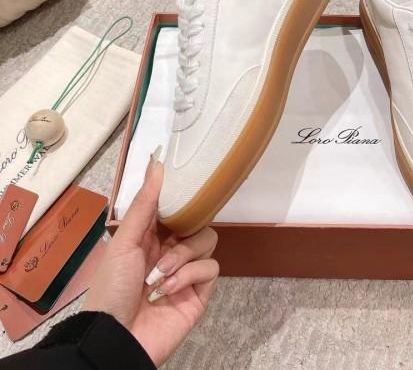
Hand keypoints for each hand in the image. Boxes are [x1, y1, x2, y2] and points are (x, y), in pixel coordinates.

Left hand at [84, 157, 218, 366]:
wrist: (115, 338)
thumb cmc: (112, 288)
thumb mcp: (124, 241)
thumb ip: (144, 204)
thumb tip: (157, 163)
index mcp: (151, 235)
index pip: (175, 206)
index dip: (181, 196)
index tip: (186, 180)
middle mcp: (172, 249)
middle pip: (198, 220)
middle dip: (185, 228)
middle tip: (169, 238)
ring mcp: (187, 272)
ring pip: (208, 241)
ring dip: (183, 256)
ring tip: (161, 275)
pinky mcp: (200, 293)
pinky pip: (210, 269)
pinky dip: (190, 275)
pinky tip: (168, 289)